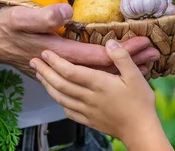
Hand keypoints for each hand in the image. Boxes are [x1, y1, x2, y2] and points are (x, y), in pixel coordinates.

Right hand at [0, 3, 159, 76]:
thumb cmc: (4, 27)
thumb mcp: (20, 17)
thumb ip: (42, 16)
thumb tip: (67, 13)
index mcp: (59, 51)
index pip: (98, 56)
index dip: (122, 53)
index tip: (144, 45)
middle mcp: (64, 64)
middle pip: (104, 67)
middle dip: (130, 62)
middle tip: (155, 54)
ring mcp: (62, 66)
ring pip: (98, 70)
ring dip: (122, 66)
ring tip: (145, 61)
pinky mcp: (61, 64)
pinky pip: (90, 68)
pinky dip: (108, 66)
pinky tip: (118, 63)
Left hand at [30, 40, 165, 146]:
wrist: (140, 131)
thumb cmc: (140, 103)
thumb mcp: (136, 76)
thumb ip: (121, 57)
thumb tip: (109, 43)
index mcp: (99, 84)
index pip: (70, 71)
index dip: (56, 61)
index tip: (46, 52)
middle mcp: (89, 97)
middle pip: (60, 84)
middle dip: (45, 71)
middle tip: (34, 61)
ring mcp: (87, 110)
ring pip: (60, 97)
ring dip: (47, 85)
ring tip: (40, 76)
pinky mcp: (88, 120)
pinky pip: (68, 110)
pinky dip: (59, 101)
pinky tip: (57, 96)